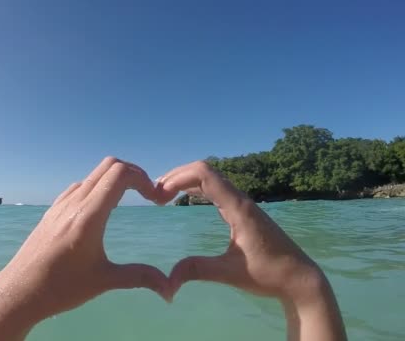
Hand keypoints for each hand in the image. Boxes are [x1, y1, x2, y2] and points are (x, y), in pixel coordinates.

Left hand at [0, 157, 169, 340]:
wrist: (19, 292)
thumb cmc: (61, 287)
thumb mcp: (105, 281)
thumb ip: (140, 277)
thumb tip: (170, 289)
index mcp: (89, 215)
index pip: (120, 174)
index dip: (143, 178)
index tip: (154, 198)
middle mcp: (74, 202)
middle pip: (109, 166)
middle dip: (133, 173)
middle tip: (146, 193)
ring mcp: (61, 204)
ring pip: (92, 174)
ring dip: (114, 179)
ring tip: (128, 200)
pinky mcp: (52, 211)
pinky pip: (79, 186)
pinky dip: (97, 187)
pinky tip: (101, 210)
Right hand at [155, 161, 346, 340]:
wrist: (300, 278)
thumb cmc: (269, 274)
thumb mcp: (230, 274)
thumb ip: (197, 271)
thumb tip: (167, 282)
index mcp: (239, 208)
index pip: (205, 175)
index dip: (178, 178)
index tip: (160, 195)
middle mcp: (241, 200)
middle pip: (205, 171)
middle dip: (177, 177)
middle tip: (154, 194)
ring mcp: (243, 204)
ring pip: (211, 178)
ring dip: (186, 180)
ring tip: (163, 194)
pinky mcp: (243, 211)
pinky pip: (216, 189)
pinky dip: (196, 188)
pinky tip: (185, 198)